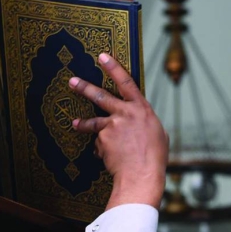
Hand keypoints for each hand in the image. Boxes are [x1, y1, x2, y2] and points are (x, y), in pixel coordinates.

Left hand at [68, 53, 168, 209]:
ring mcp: (112, 126)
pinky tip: (111, 159)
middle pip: (100, 96)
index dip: (114, 68)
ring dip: (82, 124)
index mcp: (142, 109)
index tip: (103, 56)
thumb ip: (145, 123)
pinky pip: (99, 144)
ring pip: (93, 122)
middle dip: (84, 87)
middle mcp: (125, 113)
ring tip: (75, 124)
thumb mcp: (158, 135)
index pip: (126, 82)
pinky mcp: (102, 140)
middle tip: (72, 81)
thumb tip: (139, 122)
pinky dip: (103, 150)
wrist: (141, 175)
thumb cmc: (154, 157)